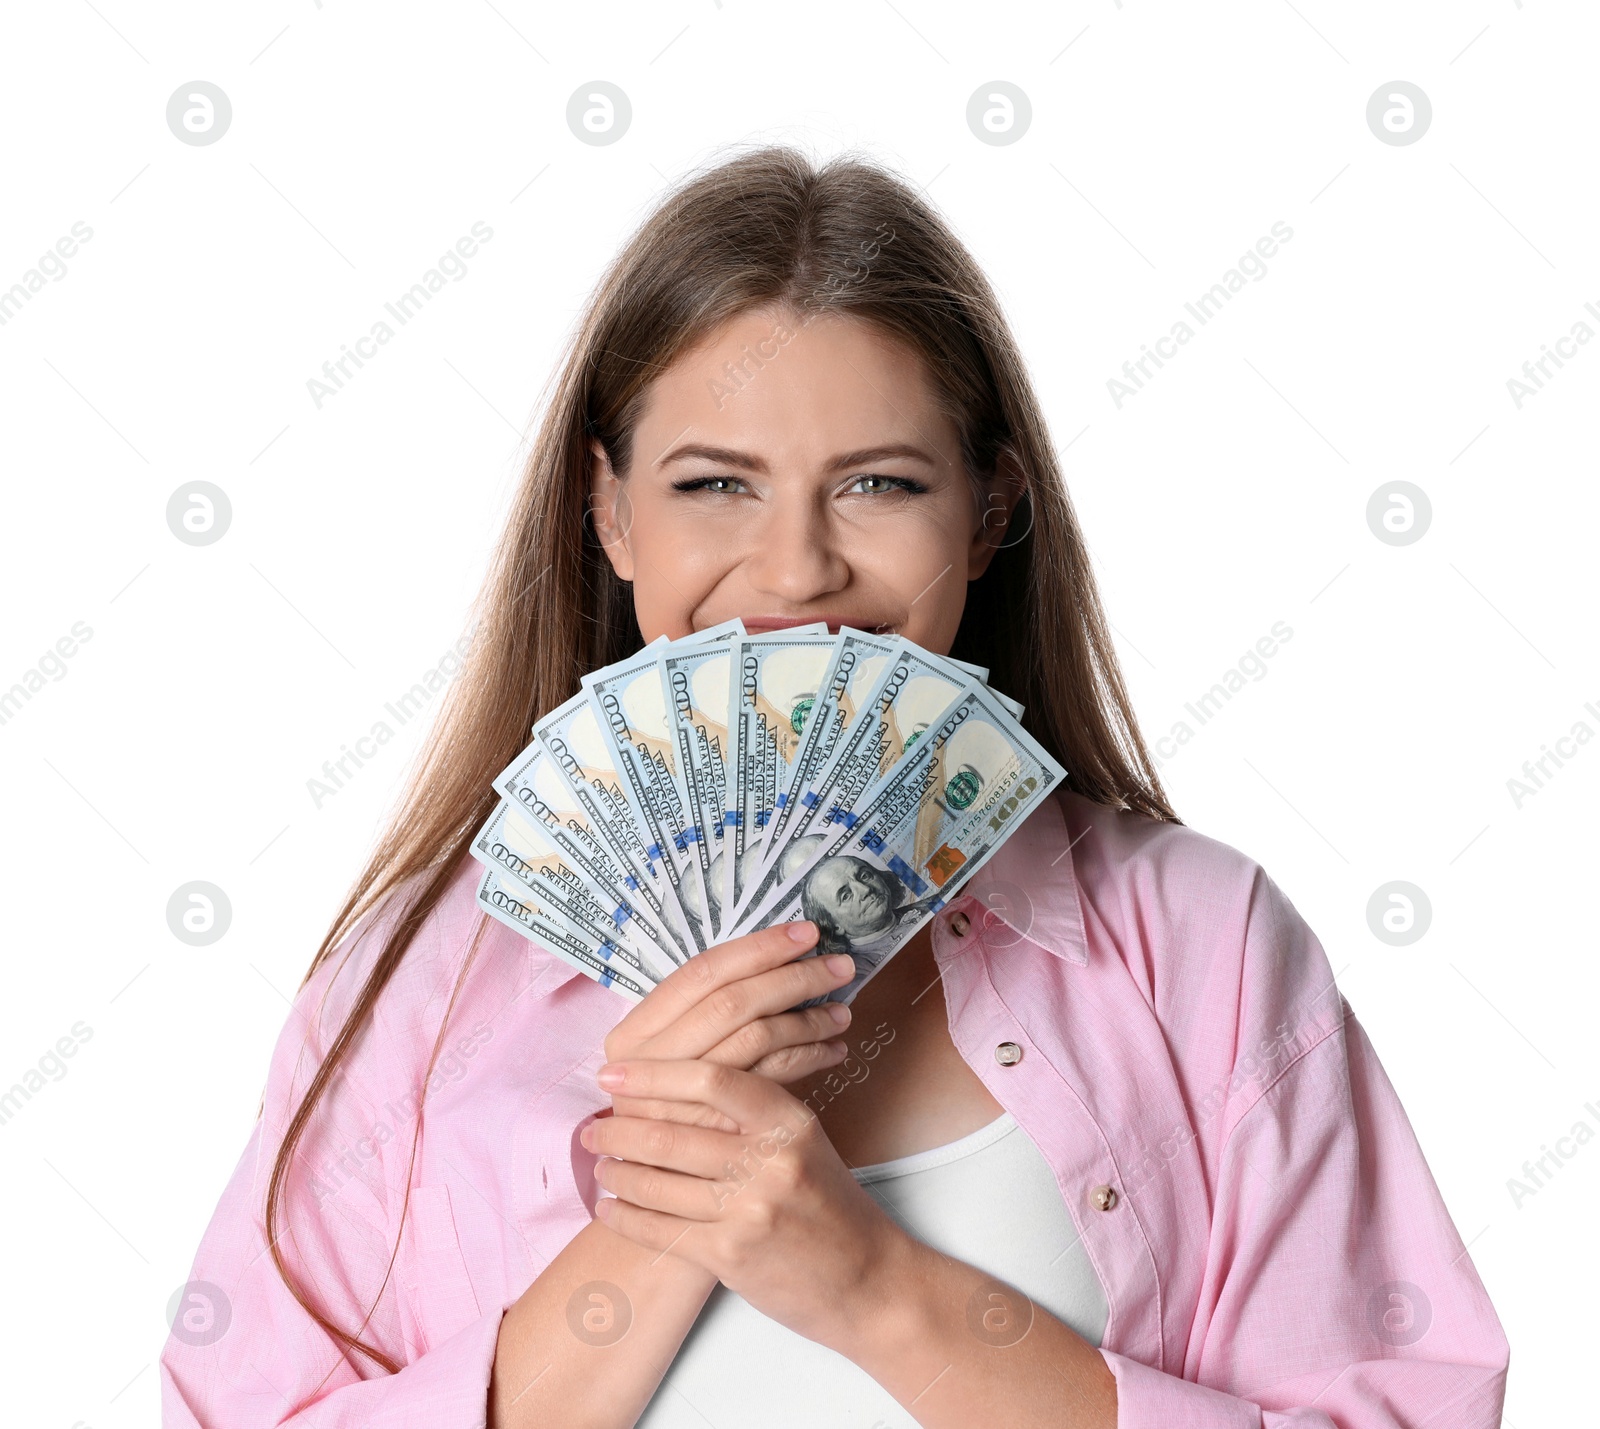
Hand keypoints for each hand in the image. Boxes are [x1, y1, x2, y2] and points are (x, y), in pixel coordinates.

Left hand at [580, 1057, 912, 1352]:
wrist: (868, 1279)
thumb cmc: (830, 1205)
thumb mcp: (803, 1140)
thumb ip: (750, 1111)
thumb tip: (677, 1083)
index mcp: (788, 1121)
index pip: (712, 1079)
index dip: (654, 1074)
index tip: (615, 1074)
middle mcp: (770, 1161)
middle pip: (673, 1134)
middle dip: (619, 1130)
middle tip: (592, 1127)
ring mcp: (750, 1210)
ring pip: (658, 1183)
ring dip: (617, 1173)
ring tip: (600, 1166)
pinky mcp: (732, 1256)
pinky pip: (661, 1231)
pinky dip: (626, 1218)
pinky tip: (610, 1208)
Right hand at [601, 922, 857, 1130]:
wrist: (658, 1181)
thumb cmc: (671, 1104)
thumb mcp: (672, 1054)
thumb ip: (708, 1014)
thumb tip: (780, 957)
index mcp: (635, 1030)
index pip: (703, 972)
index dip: (758, 947)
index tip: (805, 933)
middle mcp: (649, 1060)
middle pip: (733, 1001)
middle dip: (793, 978)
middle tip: (840, 966)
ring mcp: (681, 1096)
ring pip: (757, 1037)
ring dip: (808, 1020)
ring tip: (842, 1013)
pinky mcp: (714, 1126)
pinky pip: (772, 1079)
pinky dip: (808, 1058)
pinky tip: (833, 1051)